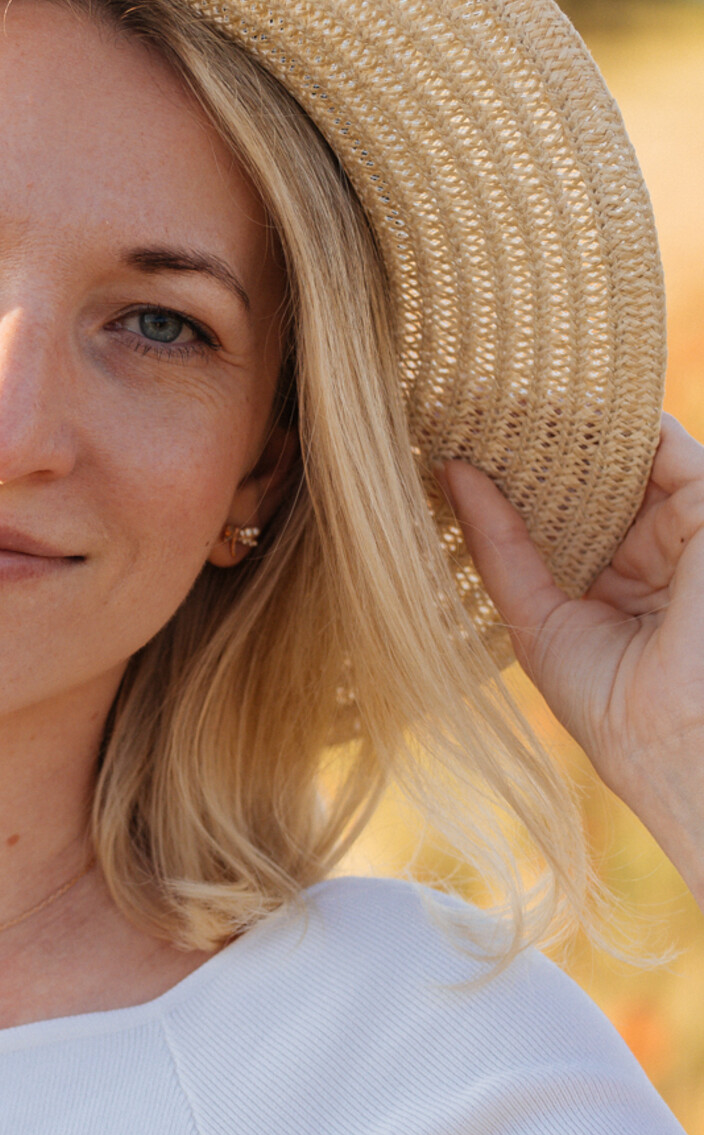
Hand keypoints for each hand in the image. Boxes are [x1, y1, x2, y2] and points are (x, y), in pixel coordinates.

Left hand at [444, 417, 703, 881]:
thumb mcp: (536, 614)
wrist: (669, 740)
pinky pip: (662, 443)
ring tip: (500, 395)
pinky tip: (553, 407)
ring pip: (625, 451)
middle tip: (470, 400)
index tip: (460, 440)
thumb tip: (453, 473)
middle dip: (538, 442)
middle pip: (593, 473)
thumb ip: (501, 544)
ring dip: (567, 424)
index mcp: (622, 577)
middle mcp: (657, 546)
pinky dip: (611, 423)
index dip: (521, 476)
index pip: (569, 508)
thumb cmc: (608, 702)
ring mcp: (687, 524)